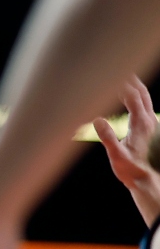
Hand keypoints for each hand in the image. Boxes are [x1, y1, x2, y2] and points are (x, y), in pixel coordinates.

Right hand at [93, 76, 159, 223]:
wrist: (148, 181)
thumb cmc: (132, 171)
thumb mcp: (117, 156)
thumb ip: (107, 137)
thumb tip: (97, 119)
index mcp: (141, 124)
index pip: (132, 96)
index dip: (121, 83)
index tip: (108, 72)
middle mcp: (149, 121)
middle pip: (142, 93)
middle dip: (130, 79)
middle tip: (119, 67)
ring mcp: (151, 125)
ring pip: (145, 99)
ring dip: (134, 86)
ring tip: (124, 78)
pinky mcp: (149, 130)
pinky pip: (143, 106)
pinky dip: (135, 97)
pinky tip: (128, 99)